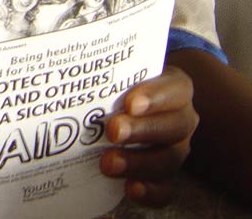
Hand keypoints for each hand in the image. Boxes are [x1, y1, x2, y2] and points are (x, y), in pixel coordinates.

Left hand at [99, 65, 197, 206]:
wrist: (123, 112)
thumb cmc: (121, 87)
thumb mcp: (120, 75)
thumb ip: (107, 73)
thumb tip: (69, 59)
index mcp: (175, 90)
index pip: (176, 90)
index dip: (156, 96)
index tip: (129, 103)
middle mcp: (182, 120)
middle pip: (173, 127)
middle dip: (142, 130)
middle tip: (113, 131)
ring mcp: (176, 150)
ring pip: (168, 160)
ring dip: (138, 163)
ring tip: (109, 162)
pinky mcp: (165, 177)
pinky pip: (164, 190)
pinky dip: (149, 192)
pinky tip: (129, 188)